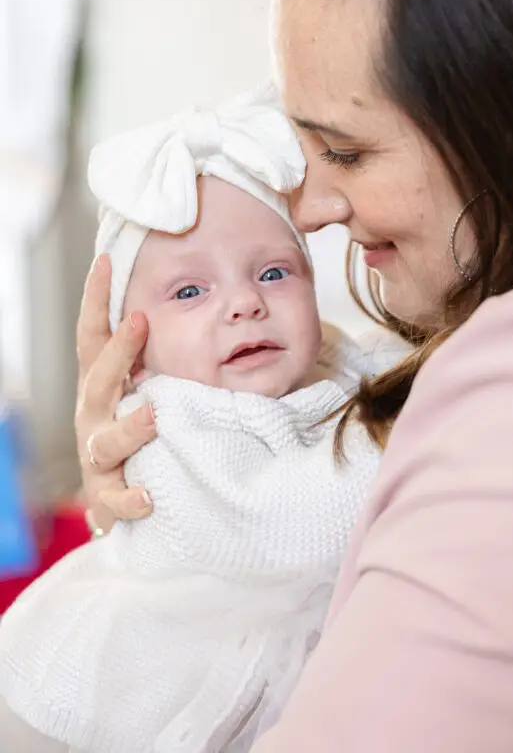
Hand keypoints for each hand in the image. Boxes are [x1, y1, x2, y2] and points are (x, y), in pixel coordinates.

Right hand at [75, 254, 155, 532]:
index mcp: (101, 384)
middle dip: (118, 351)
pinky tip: (150, 495)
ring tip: (155, 416)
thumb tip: (173, 299)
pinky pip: (116, 498)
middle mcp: (94, 415)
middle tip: (140, 321)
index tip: (106, 261)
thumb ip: (152, 353)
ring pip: (107, 440)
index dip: (94, 298)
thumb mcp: (141, 385)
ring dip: (130, 427)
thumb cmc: (139, 429)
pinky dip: (131, 498)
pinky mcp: (107, 495)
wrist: (121, 497)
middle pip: (99, 379)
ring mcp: (97, 454)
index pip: (92, 335)